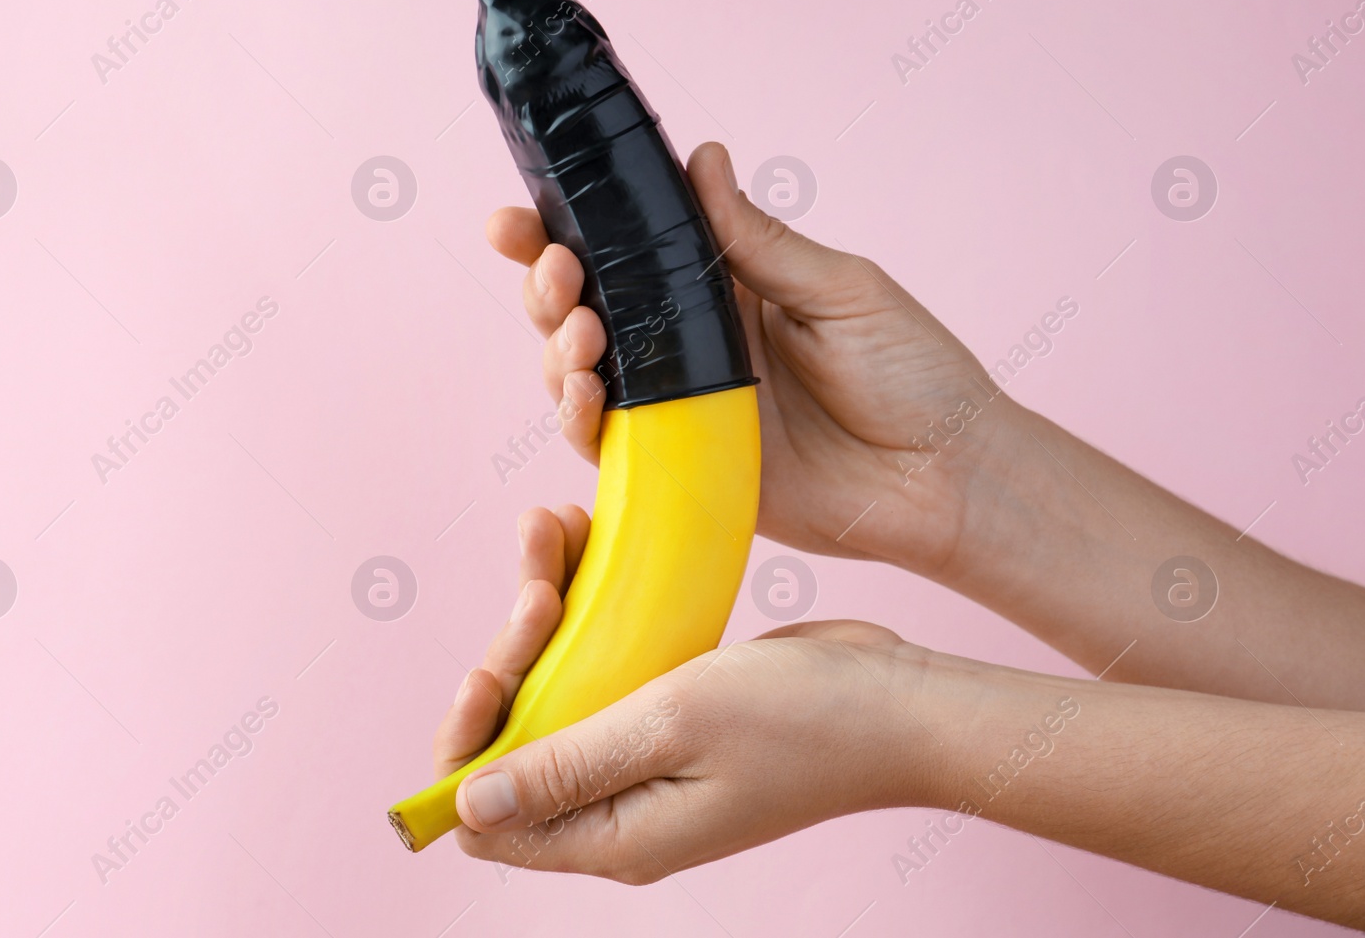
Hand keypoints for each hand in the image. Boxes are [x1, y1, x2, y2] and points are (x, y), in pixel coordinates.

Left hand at [430, 507, 938, 881]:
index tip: (487, 674)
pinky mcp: (667, 712)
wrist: (898, 700)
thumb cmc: (801, 721)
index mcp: (611, 833)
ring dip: (541, 612)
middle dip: (509, 654)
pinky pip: (597, 661)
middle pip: (512, 738)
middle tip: (542, 586)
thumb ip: (564, 766)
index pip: (486, 816)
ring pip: (551, 687)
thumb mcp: (670, 729)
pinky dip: (583, 606)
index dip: (465, 746)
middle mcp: (617, 803)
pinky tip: (585, 545)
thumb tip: (466, 805)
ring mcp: (643, 756)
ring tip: (557, 531)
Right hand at [486, 142, 1020, 577]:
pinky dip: (581, 418)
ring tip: (582, 332)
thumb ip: (759, 240)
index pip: (628, 250)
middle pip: (585, 308)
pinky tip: (586, 392)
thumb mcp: (842, 290)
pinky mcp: (682, 468)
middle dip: (547, 285)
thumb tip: (702, 159)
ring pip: (581, 374)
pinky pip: (609, 443)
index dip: (564, 230)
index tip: (520, 215)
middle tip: (555, 269)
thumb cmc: (915, 376)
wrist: (949, 480)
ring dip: (559, 348)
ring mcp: (680, 408)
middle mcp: (688, 345)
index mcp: (725, 287)